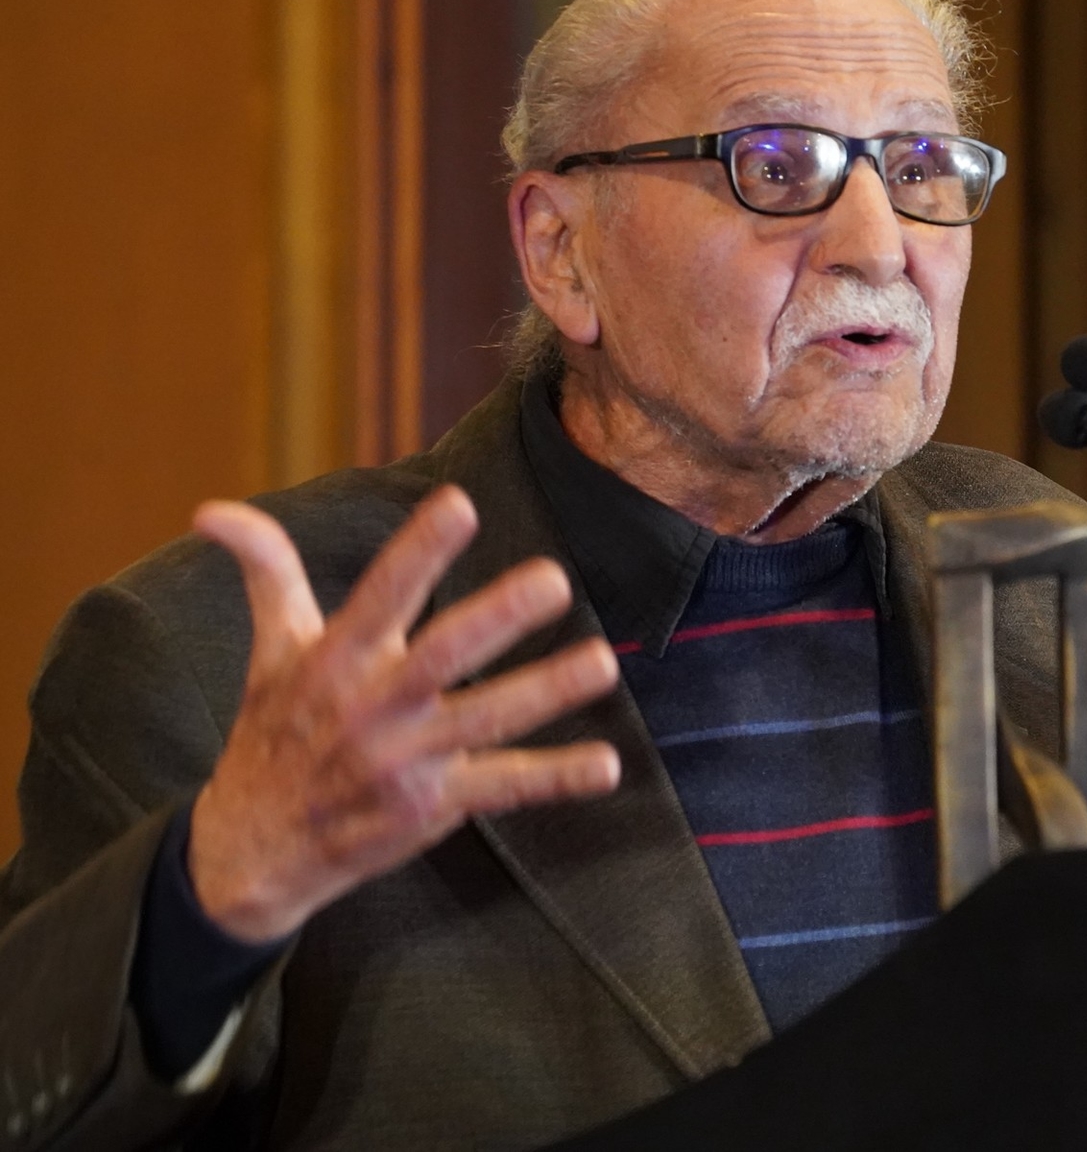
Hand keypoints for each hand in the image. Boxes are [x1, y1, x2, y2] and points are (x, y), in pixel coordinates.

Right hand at [187, 487, 620, 941]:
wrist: (251, 851)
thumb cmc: (273, 733)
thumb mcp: (269, 651)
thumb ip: (265, 573)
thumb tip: (212, 510)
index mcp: (337, 659)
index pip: (380, 593)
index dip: (419, 551)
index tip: (460, 504)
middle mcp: (373, 706)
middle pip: (441, 655)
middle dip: (496, 618)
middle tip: (553, 579)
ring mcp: (406, 759)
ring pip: (484, 719)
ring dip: (545, 692)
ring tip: (602, 662)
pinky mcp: (432, 806)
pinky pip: (502, 789)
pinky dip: (555, 779)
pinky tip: (606, 766)